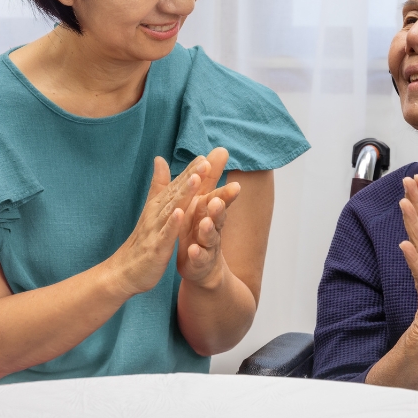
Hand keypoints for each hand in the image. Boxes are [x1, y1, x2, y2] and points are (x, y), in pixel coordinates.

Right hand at [109, 155, 209, 296]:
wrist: (123, 271)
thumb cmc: (142, 240)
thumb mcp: (152, 210)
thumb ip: (159, 185)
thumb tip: (160, 158)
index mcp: (159, 206)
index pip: (176, 185)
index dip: (190, 170)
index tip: (205, 156)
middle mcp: (157, 214)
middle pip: (176, 193)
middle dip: (191, 177)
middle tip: (205, 162)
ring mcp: (155, 230)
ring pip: (172, 210)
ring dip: (184, 194)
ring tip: (196, 179)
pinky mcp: (156, 248)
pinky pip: (165, 235)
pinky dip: (172, 224)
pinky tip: (181, 213)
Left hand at [177, 148, 241, 286]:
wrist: (202, 266)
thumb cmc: (200, 230)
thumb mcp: (202, 202)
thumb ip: (208, 179)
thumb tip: (219, 150)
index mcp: (209, 211)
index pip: (219, 196)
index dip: (222, 186)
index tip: (224, 182)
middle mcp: (213, 226)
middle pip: (219, 215)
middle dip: (220, 206)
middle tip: (219, 198)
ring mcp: (208, 245)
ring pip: (210, 236)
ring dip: (208, 229)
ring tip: (205, 222)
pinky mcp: (200, 262)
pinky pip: (199, 258)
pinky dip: (197, 254)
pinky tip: (193, 251)